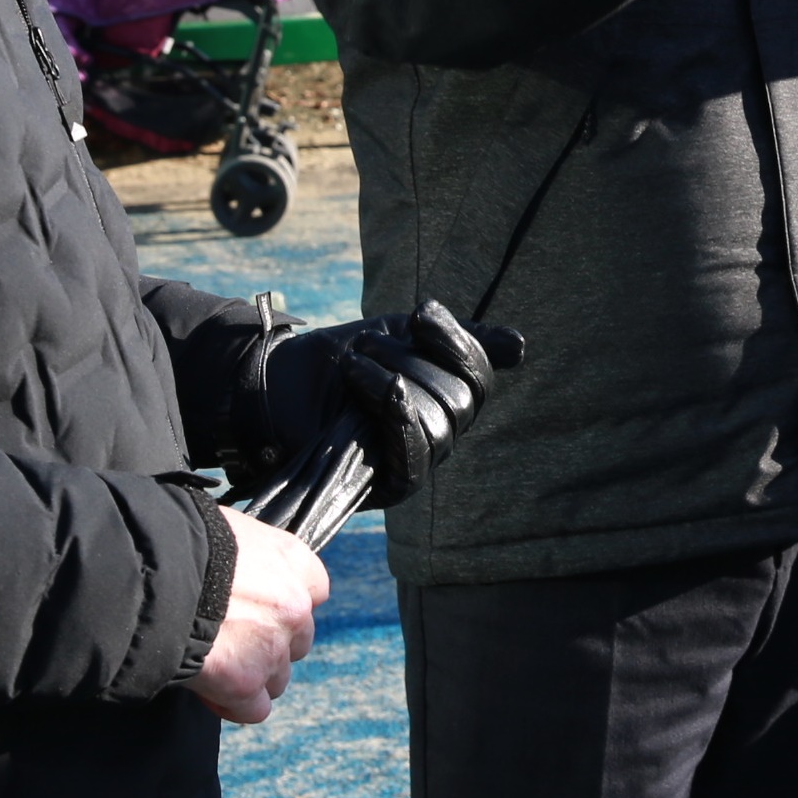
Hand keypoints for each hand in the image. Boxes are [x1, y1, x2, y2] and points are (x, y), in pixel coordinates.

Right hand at [196, 508, 327, 724]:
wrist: (154, 577)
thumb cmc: (180, 543)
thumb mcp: (227, 530)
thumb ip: (246, 555)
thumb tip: (234, 566)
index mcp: (293, 561)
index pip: (314, 591)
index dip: (284, 604)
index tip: (259, 608)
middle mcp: (294, 606)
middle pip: (298, 639)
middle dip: (269, 644)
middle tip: (229, 639)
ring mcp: (273, 648)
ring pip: (278, 678)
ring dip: (251, 675)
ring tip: (214, 664)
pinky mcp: (245, 683)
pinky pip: (254, 709)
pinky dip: (234, 705)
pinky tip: (211, 690)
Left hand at [246, 301, 499, 510]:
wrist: (276, 386)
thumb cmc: (338, 362)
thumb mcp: (401, 338)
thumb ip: (456, 340)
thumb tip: (520, 347)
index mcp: (447, 399)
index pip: (480, 377)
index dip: (459, 341)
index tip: (421, 311)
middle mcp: (440, 435)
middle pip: (461, 397)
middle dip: (413, 358)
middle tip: (367, 343)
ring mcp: (417, 463)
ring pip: (440, 421)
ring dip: (393, 377)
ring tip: (354, 363)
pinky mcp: (391, 486)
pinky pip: (415, 454)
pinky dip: (394, 410)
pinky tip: (366, 384)